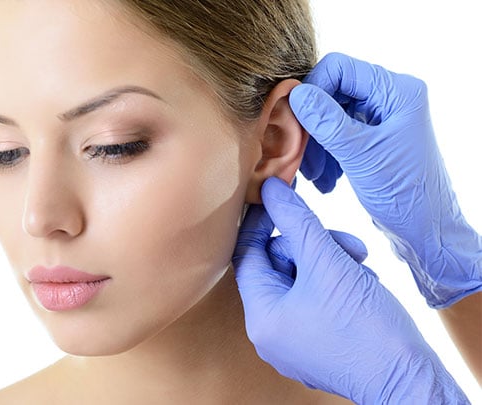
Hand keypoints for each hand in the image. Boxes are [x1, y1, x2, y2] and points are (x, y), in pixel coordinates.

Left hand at [232, 177, 468, 403]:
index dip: (263, 223)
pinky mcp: (317, 344)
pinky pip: (316, 300)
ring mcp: (293, 341)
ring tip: (361, 265)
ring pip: (302, 280)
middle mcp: (270, 333)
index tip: (279, 199)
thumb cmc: (367, 329)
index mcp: (261, 317)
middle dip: (313, 246)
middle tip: (346, 244)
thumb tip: (269, 188)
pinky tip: (363, 283)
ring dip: (331, 262)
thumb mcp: (328, 262)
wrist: (409, 381)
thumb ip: (296, 220)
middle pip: (279, 266)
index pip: (247, 256)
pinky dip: (337, 283)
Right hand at [290, 52, 480, 307]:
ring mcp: (380, 119)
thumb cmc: (404, 193)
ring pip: (329, 115)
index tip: (293, 120)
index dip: (311, 90)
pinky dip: (324, 155)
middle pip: (331, 92)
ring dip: (314, 144)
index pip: (340, 68)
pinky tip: (324, 180)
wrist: (426, 231)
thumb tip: (295, 94)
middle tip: (296, 152)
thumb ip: (326, 122)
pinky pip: (335, 135)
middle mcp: (389, 98)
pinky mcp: (371, 139)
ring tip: (313, 176)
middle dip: (310, 124)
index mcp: (397, 92)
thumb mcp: (360, 155)